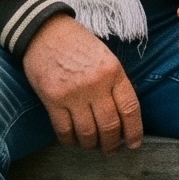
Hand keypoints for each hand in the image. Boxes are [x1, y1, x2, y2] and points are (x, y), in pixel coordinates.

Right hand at [21, 16, 142, 150]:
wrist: (45, 30)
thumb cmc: (77, 44)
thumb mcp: (105, 57)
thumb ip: (114, 83)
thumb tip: (122, 116)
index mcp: (113, 71)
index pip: (130, 109)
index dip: (134, 131)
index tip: (133, 144)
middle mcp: (96, 84)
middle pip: (110, 126)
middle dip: (112, 144)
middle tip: (110, 149)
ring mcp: (73, 93)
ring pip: (88, 133)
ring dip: (91, 145)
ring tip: (91, 145)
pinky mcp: (52, 99)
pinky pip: (64, 130)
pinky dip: (70, 140)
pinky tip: (72, 139)